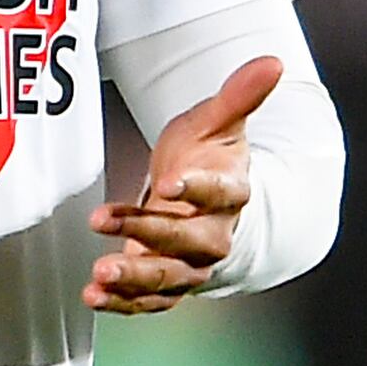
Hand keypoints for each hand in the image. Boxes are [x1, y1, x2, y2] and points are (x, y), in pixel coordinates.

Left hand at [86, 55, 279, 314]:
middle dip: (149, 234)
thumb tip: (273, 61)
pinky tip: (93, 296)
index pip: (220, 194)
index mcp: (232, 193)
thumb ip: (240, 95)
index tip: (166, 181)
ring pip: (168, 278)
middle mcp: (215, 235)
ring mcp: (192, 264)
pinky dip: (122, 303)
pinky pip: (149, 301)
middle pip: (188, 242)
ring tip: (98, 273)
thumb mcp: (219, 122)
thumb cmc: (211, 156)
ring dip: (133, 278)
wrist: (207, 203)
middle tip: (106, 221)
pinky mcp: (168, 283)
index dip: (196, 189)